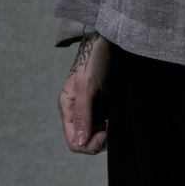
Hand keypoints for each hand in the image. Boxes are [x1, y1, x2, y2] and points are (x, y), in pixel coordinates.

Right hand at [58, 32, 110, 154]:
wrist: (107, 41)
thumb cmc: (94, 59)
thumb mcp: (86, 86)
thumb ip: (82, 114)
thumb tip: (80, 142)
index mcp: (67, 107)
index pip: (74, 141)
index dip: (89, 144)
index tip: (104, 134)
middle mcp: (77, 111)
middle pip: (85, 141)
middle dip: (99, 141)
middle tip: (112, 130)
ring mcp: (90, 108)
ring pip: (96, 135)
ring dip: (106, 135)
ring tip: (115, 123)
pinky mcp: (102, 104)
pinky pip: (104, 124)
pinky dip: (111, 126)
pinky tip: (117, 119)